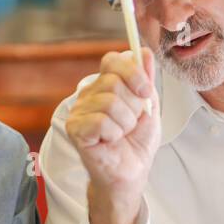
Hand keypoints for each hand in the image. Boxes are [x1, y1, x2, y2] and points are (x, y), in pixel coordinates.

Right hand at [64, 47, 161, 223]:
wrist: (132, 171)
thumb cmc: (137, 141)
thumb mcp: (148, 106)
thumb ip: (145, 79)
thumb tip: (144, 52)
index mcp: (105, 85)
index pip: (112, 60)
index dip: (132, 73)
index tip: (146, 92)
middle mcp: (89, 94)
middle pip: (113, 81)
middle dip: (133, 105)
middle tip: (131, 123)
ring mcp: (79, 111)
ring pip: (109, 102)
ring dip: (125, 122)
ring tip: (122, 134)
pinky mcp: (75, 129)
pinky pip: (100, 121)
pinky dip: (113, 133)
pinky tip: (110, 141)